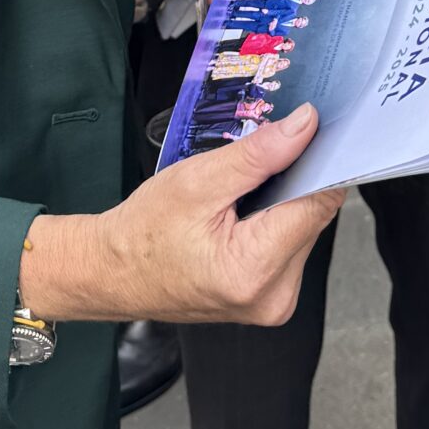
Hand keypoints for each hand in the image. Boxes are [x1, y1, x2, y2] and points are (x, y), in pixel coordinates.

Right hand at [21, 105, 343, 327]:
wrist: (111, 273)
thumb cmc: (142, 234)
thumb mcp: (196, 181)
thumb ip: (257, 155)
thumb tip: (305, 126)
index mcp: (255, 270)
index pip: (318, 203)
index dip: (317, 163)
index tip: (307, 134)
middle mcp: (274, 295)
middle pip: (314, 215)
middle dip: (293, 182)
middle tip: (255, 163)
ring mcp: (274, 302)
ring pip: (304, 228)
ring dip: (283, 202)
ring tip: (240, 194)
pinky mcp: (270, 297)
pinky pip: (290, 244)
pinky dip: (275, 221)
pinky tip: (243, 214)